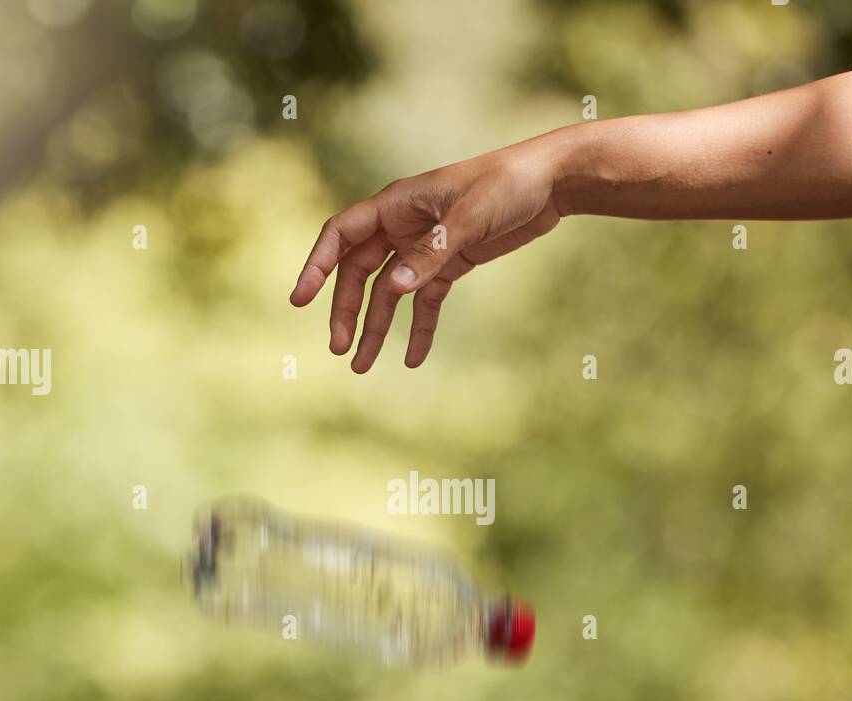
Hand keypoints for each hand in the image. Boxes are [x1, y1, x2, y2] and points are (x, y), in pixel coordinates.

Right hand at [289, 139, 564, 372]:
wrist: (551, 182)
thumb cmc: (507, 185)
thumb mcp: (469, 218)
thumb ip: (431, 253)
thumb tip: (393, 288)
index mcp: (395, 204)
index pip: (341, 236)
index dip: (317, 266)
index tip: (301, 300)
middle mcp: (402, 226)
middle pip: (359, 274)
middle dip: (346, 312)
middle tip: (339, 350)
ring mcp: (424, 247)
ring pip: (389, 293)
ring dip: (376, 328)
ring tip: (362, 367)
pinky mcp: (449, 264)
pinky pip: (425, 302)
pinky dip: (419, 329)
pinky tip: (412, 359)